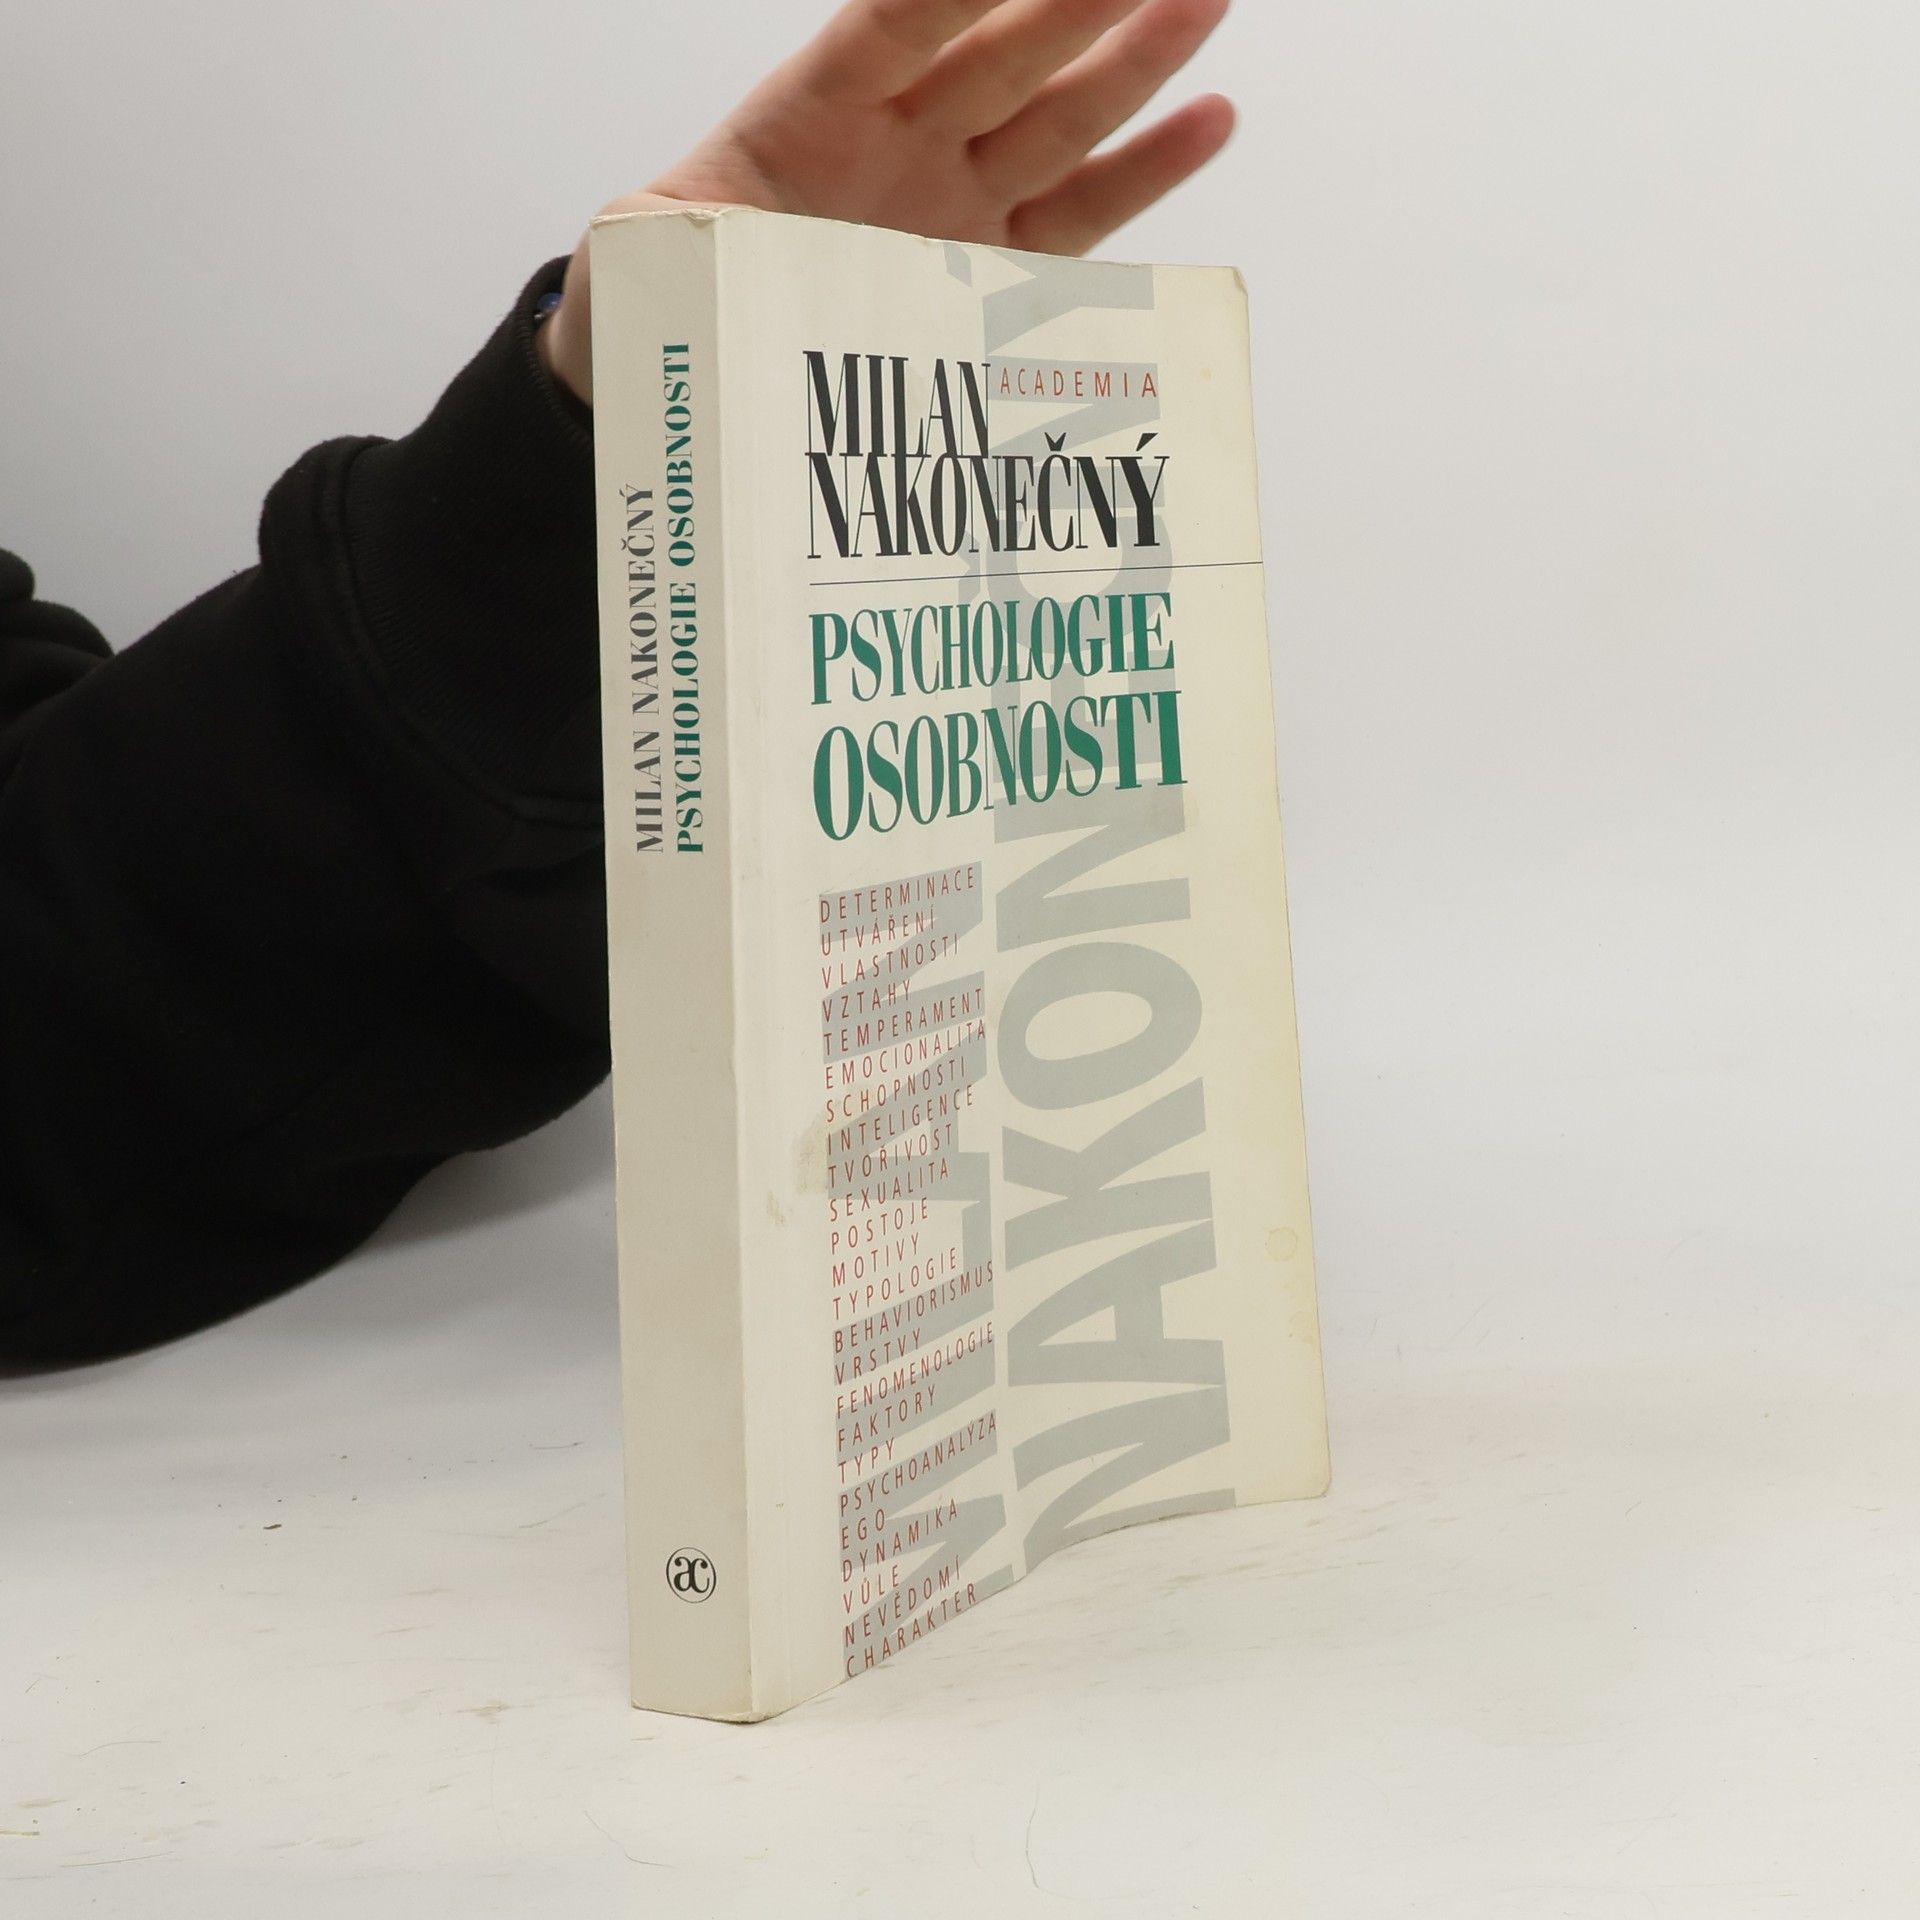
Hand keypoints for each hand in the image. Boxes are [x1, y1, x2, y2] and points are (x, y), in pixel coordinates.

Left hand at [538, 0, 1235, 402]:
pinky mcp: (994, 270)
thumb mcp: (639, 256)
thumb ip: (653, 227)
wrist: (701, 380)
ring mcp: (956, 203)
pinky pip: (1080, 215)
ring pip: (1058, 116)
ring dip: (1133, 60)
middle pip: (1003, 52)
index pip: (895, 24)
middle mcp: (900, 148)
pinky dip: (1144, 169)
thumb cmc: (665, 306)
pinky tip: (1208, 119)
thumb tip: (653, 232)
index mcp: (809, 121)